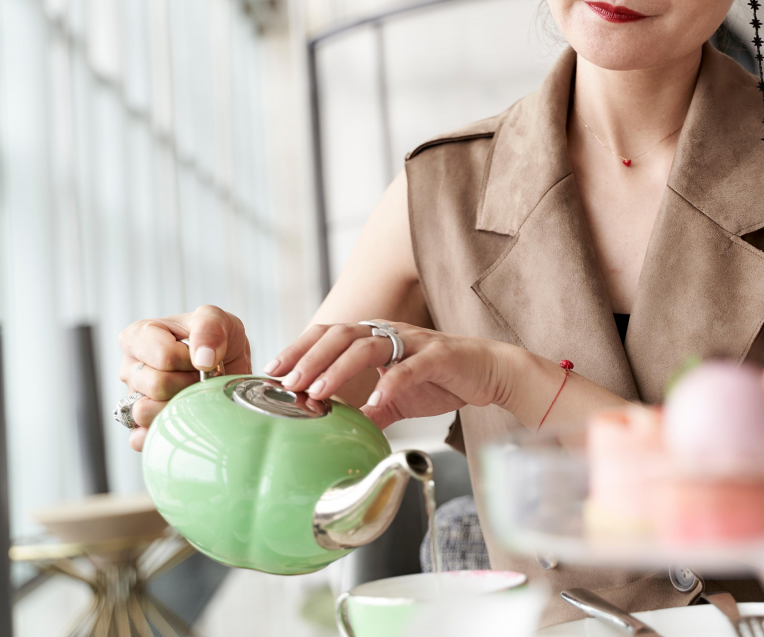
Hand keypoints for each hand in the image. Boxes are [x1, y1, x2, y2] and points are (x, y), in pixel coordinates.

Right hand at [118, 305, 250, 450]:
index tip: (201, 357)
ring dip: (179, 406)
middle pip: (158, 386)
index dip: (190, 361)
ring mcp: (132, 398)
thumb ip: (209, 327)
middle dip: (189, 383)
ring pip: (147, 412)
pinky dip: (162, 433)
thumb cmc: (214, 338)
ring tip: (191, 393)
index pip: (164, 357)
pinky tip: (181, 421)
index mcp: (139, 336)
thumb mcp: (217, 318)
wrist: (225, 364)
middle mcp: (130, 367)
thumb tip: (203, 359)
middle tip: (201, 377)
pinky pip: (140, 438)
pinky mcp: (139, 425)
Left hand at [265, 323, 517, 428]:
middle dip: (310, 357)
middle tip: (287, 383)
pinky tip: (375, 404)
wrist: (490, 372)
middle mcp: (390, 332)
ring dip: (339, 368)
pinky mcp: (439, 356)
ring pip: (368, 345)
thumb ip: (370, 410)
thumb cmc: (442, 380)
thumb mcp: (397, 398)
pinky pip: (410, 369)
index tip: (273, 371)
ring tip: (318, 392)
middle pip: (341, 334)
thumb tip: (339, 431)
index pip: (328, 335)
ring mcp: (414, 342)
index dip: (299, 349)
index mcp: (375, 336)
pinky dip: (390, 385)